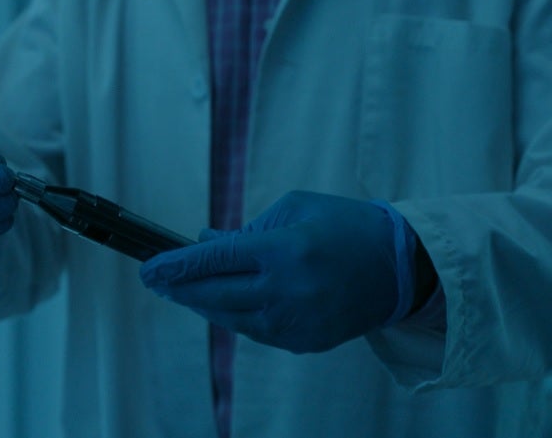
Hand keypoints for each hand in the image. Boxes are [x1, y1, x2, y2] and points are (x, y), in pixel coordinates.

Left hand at [139, 191, 410, 353]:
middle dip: (178, 289)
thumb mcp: (295, 209)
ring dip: (202, 304)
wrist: (403, 268)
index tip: (149, 269)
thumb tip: (205, 243)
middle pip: (213, 295)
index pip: (214, 260)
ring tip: (182, 292)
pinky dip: (234, 317)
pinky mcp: (304, 342)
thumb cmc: (346, 226)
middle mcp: (286, 290)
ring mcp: (295, 322)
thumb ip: (247, 228)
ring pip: (230, 319)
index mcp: (284, 250)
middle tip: (153, 281)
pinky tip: (220, 305)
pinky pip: (255, 331)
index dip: (176, 266)